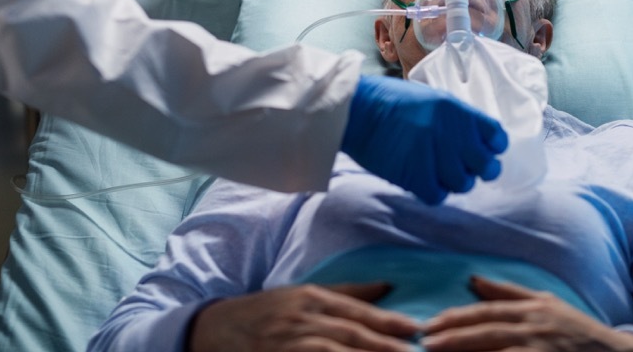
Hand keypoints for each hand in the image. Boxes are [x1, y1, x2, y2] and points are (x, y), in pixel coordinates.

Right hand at [189, 283, 420, 351]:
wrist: (216, 329)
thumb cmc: (267, 311)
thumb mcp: (303, 294)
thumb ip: (347, 293)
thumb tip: (388, 287)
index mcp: (311, 298)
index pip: (356, 312)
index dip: (387, 321)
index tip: (416, 329)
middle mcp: (302, 320)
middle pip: (351, 335)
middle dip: (385, 346)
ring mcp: (289, 344)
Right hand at [341, 74, 507, 204]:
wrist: (355, 109)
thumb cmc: (388, 101)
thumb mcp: (430, 98)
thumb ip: (454, 118)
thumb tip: (472, 140)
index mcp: (456, 110)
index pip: (496, 136)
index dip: (491, 147)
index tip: (482, 151)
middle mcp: (451, 132)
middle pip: (486, 165)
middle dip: (479, 170)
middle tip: (465, 169)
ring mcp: (434, 155)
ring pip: (463, 184)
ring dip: (453, 182)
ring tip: (438, 174)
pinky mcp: (415, 175)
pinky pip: (438, 195)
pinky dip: (432, 192)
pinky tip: (422, 181)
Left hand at [421, 277, 632, 351]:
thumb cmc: (576, 330)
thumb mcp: (546, 303)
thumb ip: (508, 292)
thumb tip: (472, 279)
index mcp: (531, 309)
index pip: (486, 313)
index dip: (456, 318)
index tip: (429, 326)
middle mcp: (535, 328)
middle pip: (487, 333)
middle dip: (454, 338)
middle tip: (426, 343)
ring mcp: (542, 351)